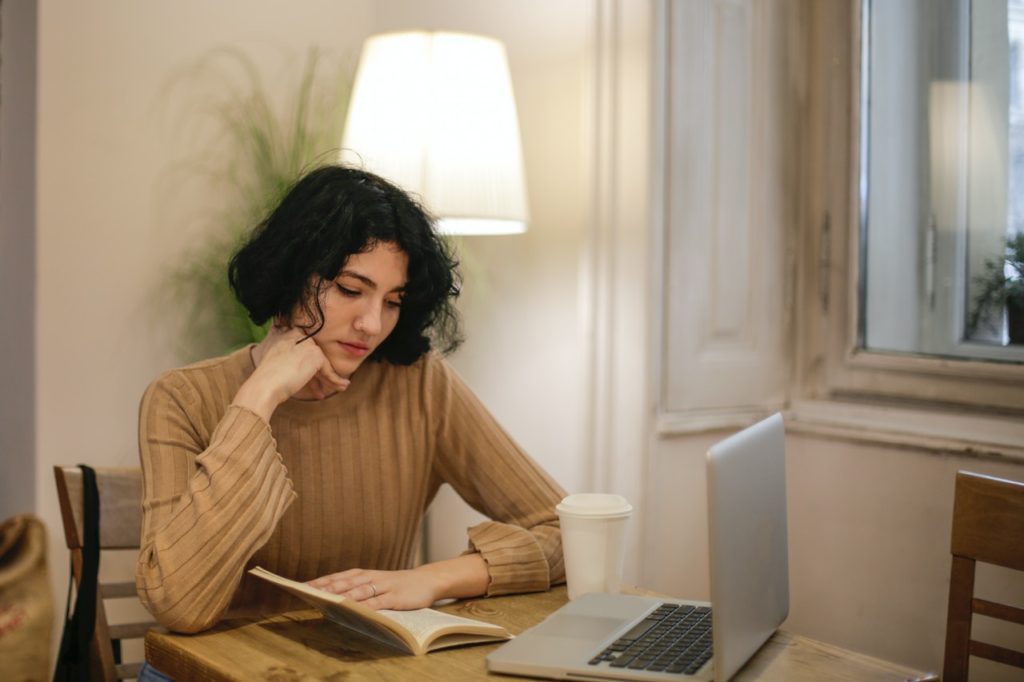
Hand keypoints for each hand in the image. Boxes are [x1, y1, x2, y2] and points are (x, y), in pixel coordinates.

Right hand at [232, 325, 348, 420]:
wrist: (264, 385)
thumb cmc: (266, 379)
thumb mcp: (276, 360)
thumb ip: (289, 354)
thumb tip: (302, 360)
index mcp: (285, 334)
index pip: (304, 349)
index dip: (311, 366)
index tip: (315, 380)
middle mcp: (297, 334)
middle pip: (315, 355)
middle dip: (323, 372)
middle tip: (332, 384)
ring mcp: (307, 343)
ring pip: (322, 362)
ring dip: (331, 377)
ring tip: (341, 387)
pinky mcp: (315, 354)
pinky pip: (328, 369)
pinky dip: (335, 379)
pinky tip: (342, 385)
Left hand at [307, 555, 489, 610]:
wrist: (427, 580)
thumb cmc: (397, 584)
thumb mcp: (376, 583)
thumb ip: (358, 588)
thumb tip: (333, 597)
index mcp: (365, 574)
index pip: (339, 577)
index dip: (321, 581)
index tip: (303, 586)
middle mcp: (372, 578)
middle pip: (345, 582)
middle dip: (327, 586)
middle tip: (309, 591)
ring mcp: (384, 586)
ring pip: (361, 590)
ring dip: (344, 594)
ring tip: (328, 598)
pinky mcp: (396, 597)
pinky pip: (380, 601)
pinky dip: (368, 605)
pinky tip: (358, 609)